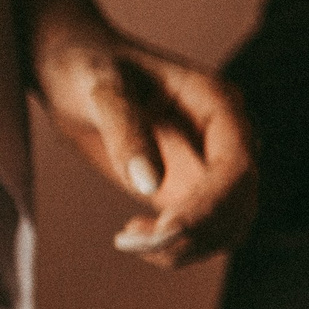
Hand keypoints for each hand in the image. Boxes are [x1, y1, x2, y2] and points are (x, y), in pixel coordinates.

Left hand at [30, 15, 255, 267]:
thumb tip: (150, 184)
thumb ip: (125, 131)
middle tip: (131, 240)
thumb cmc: (84, 62)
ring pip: (226, 227)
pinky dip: (173, 246)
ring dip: (185, 246)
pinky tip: (130, 232)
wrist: (69, 66)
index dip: (210, 205)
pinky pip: (201, 232)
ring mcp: (211, 166)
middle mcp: (226, 138)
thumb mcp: (98, 87)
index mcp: (219, 103)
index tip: (165, 229)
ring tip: (127, 237)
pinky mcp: (189, 189)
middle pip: (239, 204)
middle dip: (195, 232)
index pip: (237, 167)